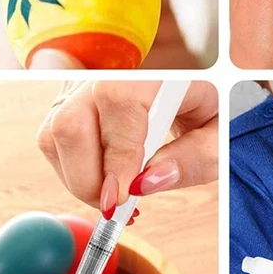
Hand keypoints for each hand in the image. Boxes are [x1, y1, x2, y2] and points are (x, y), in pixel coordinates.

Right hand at [37, 81, 217, 213]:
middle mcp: (112, 68)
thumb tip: (145, 184)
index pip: (118, 101)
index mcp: (158, 68)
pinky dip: (74, 168)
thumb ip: (193, 158)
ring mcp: (85, 80)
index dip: (115, 155)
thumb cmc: (209, 108)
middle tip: (120, 206)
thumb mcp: (219, 134)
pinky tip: (105, 179)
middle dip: (89, 178)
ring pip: (55, 132)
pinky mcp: (70, 97)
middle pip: (71, 120)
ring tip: (116, 195)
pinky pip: (53, 136)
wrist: (195, 87)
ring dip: (80, 177)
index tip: (121, 198)